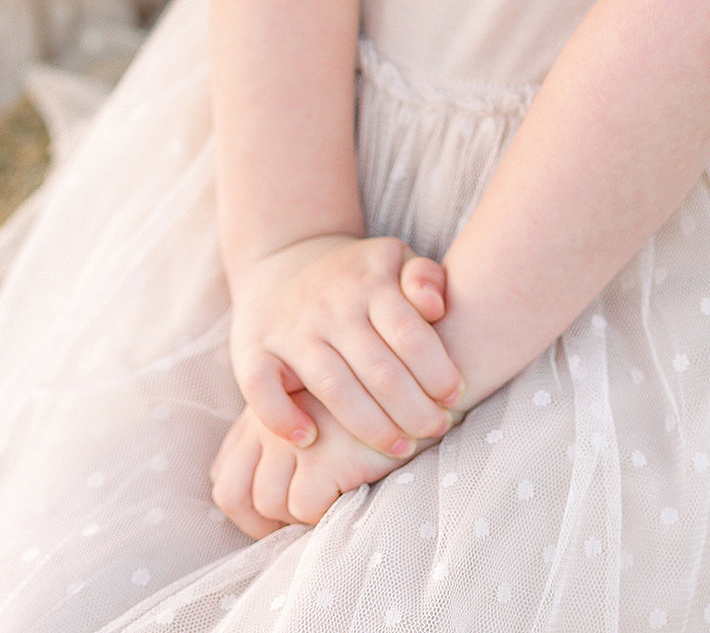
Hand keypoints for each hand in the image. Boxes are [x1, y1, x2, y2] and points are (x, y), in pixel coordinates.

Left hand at [210, 397, 404, 537]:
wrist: (424, 363)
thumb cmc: (373, 389)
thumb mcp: (318, 402)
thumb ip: (286, 434)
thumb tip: (266, 498)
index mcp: (262, 407)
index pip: (225, 473)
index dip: (246, 510)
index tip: (278, 520)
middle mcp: (267, 417)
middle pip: (237, 494)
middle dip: (265, 525)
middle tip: (306, 522)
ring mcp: (292, 433)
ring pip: (270, 503)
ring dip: (300, 517)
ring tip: (336, 498)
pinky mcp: (323, 451)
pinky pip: (306, 506)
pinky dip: (327, 510)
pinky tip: (354, 488)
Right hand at [229, 234, 458, 458]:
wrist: (283, 260)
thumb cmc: (356, 276)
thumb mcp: (393, 260)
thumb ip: (424, 278)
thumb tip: (436, 307)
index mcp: (368, 282)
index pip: (409, 333)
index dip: (437, 372)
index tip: (455, 397)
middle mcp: (330, 305)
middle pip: (378, 369)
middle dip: (414, 409)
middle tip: (437, 429)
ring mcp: (291, 329)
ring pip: (333, 387)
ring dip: (371, 426)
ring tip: (400, 449)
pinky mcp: (253, 350)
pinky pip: (262, 389)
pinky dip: (282, 418)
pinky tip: (309, 440)